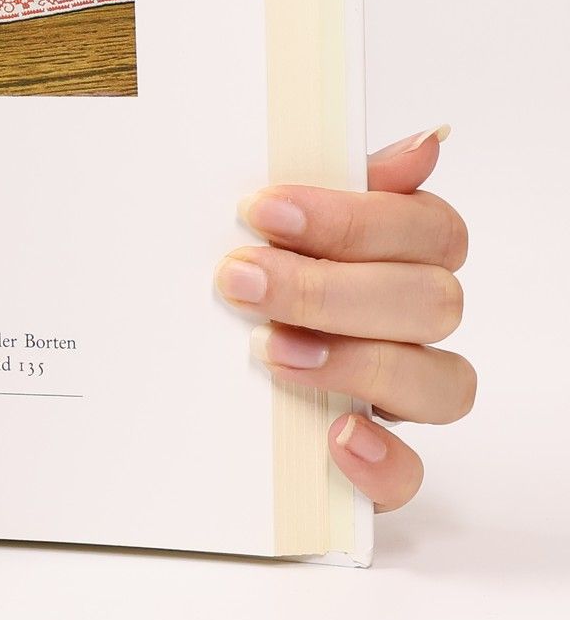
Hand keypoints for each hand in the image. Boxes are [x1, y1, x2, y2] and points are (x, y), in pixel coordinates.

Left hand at [216, 126, 471, 509]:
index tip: (264, 211)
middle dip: (331, 288)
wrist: (178, 372)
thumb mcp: (272, 223)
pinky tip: (334, 437)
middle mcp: (410, 325)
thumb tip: (425, 144)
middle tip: (242, 279)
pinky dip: (380, 460)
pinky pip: (411, 475)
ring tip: (272, 352)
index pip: (429, 228)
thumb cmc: (244, 275)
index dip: (354, 219)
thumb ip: (337, 176)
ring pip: (442, 384)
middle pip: (432, 302)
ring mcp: (401, 396)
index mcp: (397, 257)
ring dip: (357, 363)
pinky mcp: (379, 463)